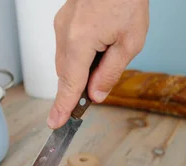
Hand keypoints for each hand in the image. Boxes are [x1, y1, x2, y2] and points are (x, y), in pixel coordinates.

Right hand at [48, 0, 149, 128]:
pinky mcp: (64, 21)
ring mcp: (61, 26)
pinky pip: (67, 48)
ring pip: (67, 62)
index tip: (55, 124)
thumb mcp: (130, 42)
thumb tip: (96, 95)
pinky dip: (80, 56)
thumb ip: (111, 72)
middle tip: (100, 89)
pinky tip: (100, 45)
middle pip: (67, 75)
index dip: (62, 107)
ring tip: (109, 53)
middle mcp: (64, 34)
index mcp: (80, 41)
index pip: (69, 84)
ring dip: (83, 69)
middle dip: (80, 86)